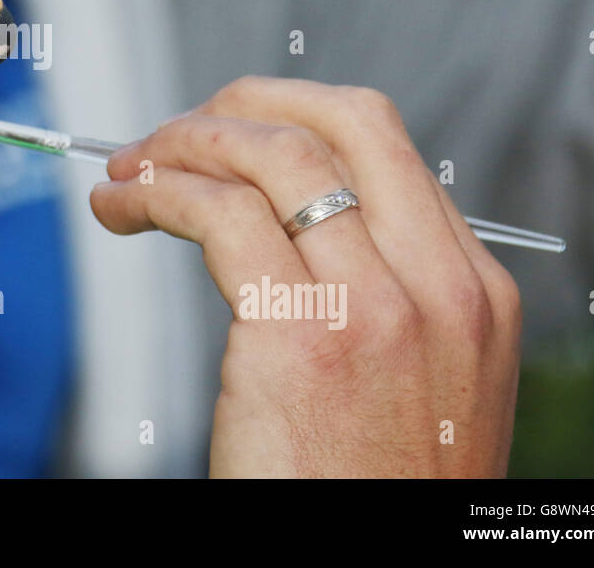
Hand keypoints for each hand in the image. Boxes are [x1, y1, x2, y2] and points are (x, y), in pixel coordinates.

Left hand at [89, 76, 521, 476]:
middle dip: (238, 104)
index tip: (231, 126)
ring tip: (126, 169)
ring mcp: (376, 308)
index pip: (383, 142)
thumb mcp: (425, 384)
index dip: (291, 115)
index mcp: (472, 290)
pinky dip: (154, 191)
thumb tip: (296, 219)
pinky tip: (121, 207)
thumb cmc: (376, 490)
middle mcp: (437, 285)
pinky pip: (214, 216)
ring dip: (179, 143)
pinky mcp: (301, 339)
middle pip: (335, 123)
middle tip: (173, 131)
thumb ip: (386, 295)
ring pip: (268, 157)